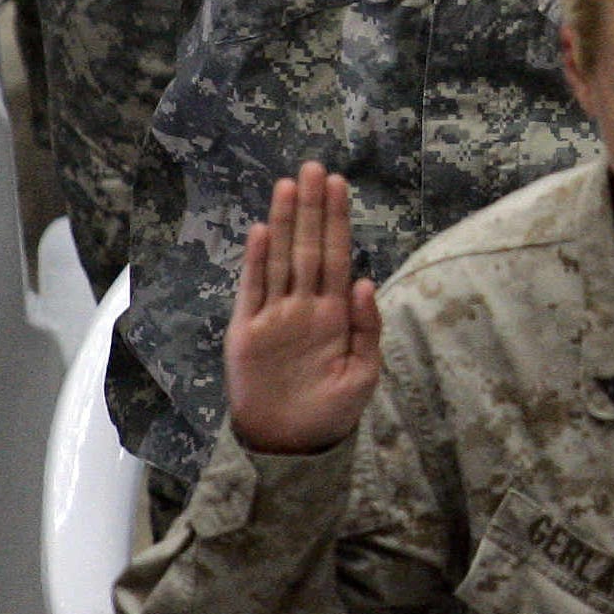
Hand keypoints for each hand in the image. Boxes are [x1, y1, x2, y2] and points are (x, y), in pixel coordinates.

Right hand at [225, 163, 383, 455]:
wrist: (290, 447)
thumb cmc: (331, 410)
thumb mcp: (364, 372)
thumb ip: (367, 327)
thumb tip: (366, 282)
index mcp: (335, 313)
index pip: (337, 254)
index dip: (338, 219)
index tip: (341, 183)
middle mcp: (304, 307)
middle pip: (309, 247)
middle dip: (313, 207)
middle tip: (315, 166)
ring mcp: (275, 317)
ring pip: (281, 260)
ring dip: (285, 222)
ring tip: (289, 185)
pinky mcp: (247, 335)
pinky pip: (252, 292)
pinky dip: (255, 263)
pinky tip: (260, 233)